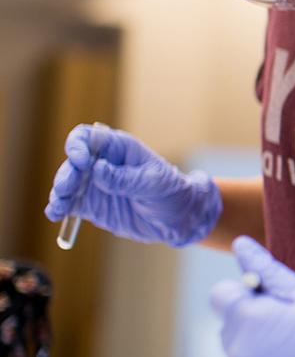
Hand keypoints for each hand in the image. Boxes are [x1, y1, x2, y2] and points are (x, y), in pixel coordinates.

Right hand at [43, 123, 220, 246]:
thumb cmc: (172, 193)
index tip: (81, 161)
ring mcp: (94, 184)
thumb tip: (97, 170)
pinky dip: (59, 207)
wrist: (177, 219)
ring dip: (59, 192)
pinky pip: (68, 203)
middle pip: (73, 162)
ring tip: (59, 206)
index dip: (78, 145)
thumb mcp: (154, 184)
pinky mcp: (90, 204)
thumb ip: (126, 179)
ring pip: (67, 183)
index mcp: (119, 148)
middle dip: (67, 173)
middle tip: (66, 189)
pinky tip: (55, 214)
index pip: (89, 137)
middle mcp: (102, 163)